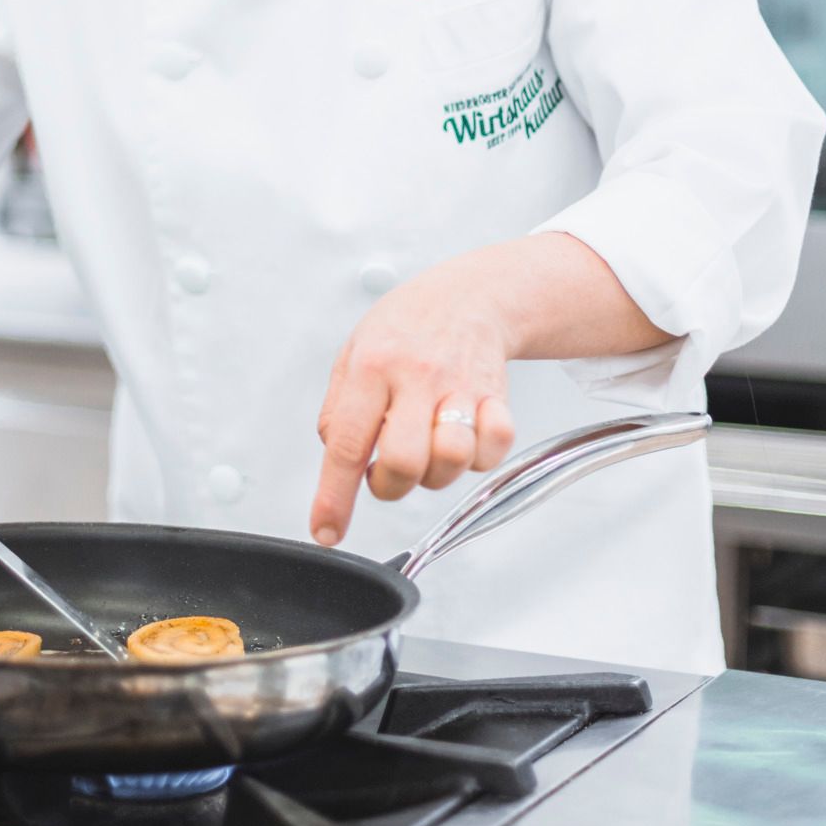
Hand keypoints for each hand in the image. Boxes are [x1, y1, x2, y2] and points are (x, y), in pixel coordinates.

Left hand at [310, 253, 518, 546]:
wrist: (471, 295)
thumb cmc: (407, 327)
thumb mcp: (353, 353)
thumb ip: (339, 409)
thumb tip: (335, 455)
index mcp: (372, 366)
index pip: (347, 443)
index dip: (335, 496)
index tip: (328, 530)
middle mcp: (416, 377)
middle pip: (403, 462)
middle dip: (390, 485)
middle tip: (388, 470)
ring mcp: (460, 387)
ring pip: (451, 461)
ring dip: (435, 473)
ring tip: (427, 447)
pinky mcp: (497, 398)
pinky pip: (492, 451)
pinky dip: (478, 456)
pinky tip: (464, 432)